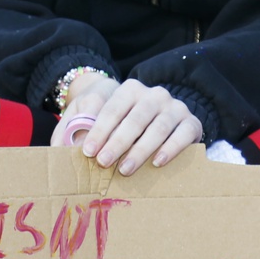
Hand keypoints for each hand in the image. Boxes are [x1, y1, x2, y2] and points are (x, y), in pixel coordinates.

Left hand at [52, 76, 202, 174]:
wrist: (158, 120)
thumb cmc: (118, 125)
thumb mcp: (93, 118)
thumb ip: (78, 128)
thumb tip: (67, 146)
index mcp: (129, 89)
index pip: (112, 108)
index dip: (99, 130)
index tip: (87, 152)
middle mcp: (154, 94)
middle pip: (135, 117)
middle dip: (118, 142)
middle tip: (104, 163)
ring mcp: (175, 107)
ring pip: (159, 126)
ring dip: (141, 149)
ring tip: (125, 170)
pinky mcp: (191, 122)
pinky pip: (184, 133)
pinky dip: (171, 148)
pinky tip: (158, 162)